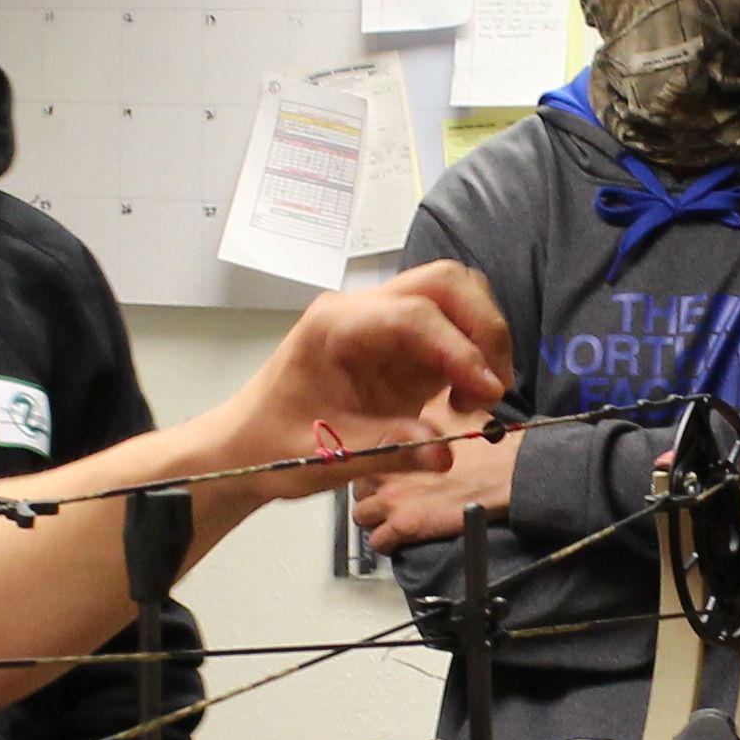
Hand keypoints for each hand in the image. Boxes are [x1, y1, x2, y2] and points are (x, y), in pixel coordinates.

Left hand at [233, 265, 513, 488]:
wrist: (246, 446)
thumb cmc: (270, 446)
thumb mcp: (325, 456)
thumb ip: (387, 449)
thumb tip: (444, 454)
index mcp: (336, 326)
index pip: (413, 315)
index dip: (458, 349)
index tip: (486, 391)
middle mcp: (364, 311)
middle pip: (443, 283)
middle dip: (483, 328)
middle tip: (493, 388)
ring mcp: (386, 324)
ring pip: (455, 297)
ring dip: (483, 338)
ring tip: (478, 395)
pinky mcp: (402, 345)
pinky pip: (453, 329)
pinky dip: (473, 357)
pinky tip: (464, 399)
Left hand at [358, 428, 520, 553]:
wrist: (509, 476)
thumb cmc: (492, 449)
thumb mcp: (458, 416)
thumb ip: (433, 418)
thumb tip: (431, 419)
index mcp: (399, 436)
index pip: (369, 450)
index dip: (378, 463)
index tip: (387, 470)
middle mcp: (389, 465)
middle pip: (360, 483)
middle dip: (372, 491)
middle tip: (390, 497)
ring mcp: (393, 496)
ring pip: (362, 514)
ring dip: (376, 518)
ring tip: (394, 520)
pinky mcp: (404, 524)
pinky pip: (378, 541)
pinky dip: (386, 542)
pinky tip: (399, 540)